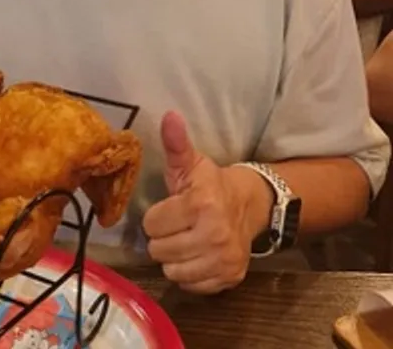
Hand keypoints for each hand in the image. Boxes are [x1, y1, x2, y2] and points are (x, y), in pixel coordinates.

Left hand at [143, 113, 272, 293]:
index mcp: (201, 203)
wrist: (250, 206)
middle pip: (159, 249)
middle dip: (163, 237)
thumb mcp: (191, 163)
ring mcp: (223, 259)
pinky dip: (189, 273)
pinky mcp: (229, 278)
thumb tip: (169, 115)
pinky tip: (197, 255)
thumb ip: (175, 143)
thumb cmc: (210, 184)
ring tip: (185, 240)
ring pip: (172, 270)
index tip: (170, 208)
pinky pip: (190, 285)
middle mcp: (214, 234)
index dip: (157, 216)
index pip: (152, 223)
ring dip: (174, 257)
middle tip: (177, 225)